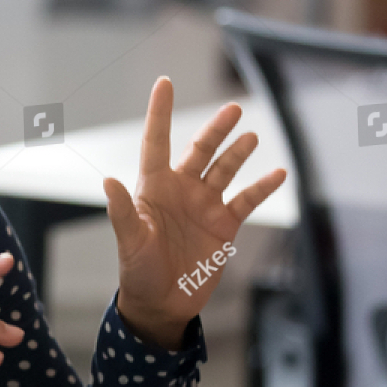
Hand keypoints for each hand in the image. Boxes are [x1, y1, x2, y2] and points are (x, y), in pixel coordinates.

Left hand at [103, 77, 286, 348]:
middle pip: (200, 150)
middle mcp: (181, 190)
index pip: (156, 141)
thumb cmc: (138, 271)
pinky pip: (247, 200)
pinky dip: (263, 187)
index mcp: (154, 187)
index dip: (160, 112)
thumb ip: (122, 212)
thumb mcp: (129, 242)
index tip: (165, 82)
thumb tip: (109, 181)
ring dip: (238, 153)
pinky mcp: (224, 225)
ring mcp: (204, 205)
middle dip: (216, 129)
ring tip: (252, 136)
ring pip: (225, 170)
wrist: (162, 304)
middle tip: (232, 108)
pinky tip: (278, 173)